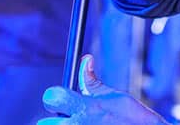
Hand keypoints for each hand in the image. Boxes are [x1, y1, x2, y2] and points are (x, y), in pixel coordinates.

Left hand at [39, 55, 168, 123]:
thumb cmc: (135, 121)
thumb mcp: (116, 97)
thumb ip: (93, 83)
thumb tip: (86, 61)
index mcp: (86, 108)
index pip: (51, 96)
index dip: (54, 97)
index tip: (61, 101)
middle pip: (43, 124)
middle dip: (53, 121)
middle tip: (67, 120)